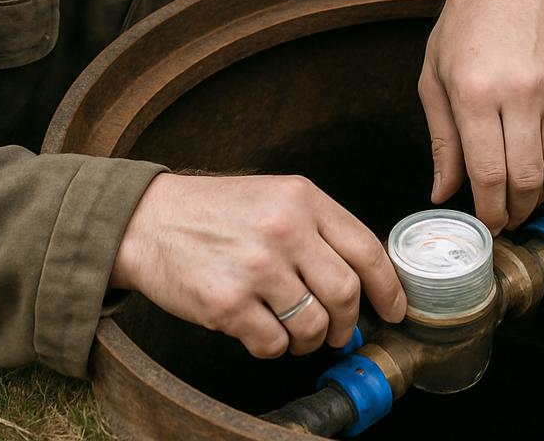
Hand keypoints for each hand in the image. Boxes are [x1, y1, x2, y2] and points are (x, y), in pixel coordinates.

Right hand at [110, 173, 405, 357]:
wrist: (149, 220)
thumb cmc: (216, 211)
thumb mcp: (275, 196)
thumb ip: (318, 229)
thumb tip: (364, 280)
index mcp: (303, 197)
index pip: (366, 248)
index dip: (388, 287)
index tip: (394, 310)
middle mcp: (284, 228)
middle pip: (346, 292)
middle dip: (347, 322)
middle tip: (336, 330)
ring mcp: (256, 267)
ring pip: (313, 325)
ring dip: (309, 339)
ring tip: (292, 330)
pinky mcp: (227, 303)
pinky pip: (273, 344)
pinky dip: (274, 347)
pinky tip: (259, 330)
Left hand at [418, 0, 543, 233]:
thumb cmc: (462, 31)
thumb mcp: (434, 80)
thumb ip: (442, 141)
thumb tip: (443, 194)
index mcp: (475, 93)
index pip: (488, 173)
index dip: (489, 211)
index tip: (486, 226)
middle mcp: (519, 93)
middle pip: (527, 178)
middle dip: (515, 211)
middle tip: (505, 221)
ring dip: (542, 196)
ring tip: (524, 200)